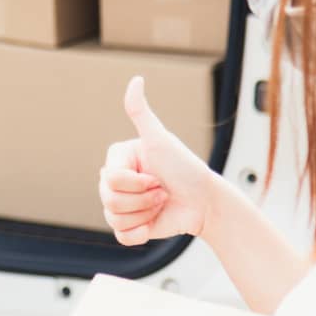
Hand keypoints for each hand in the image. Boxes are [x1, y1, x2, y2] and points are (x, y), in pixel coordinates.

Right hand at [99, 76, 218, 245]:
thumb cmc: (185, 167)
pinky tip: (154, 222)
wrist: (205, 201)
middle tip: (162, 190)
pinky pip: (120, 236)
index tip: (157, 175)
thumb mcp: (160, 139)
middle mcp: (115, 181)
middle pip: (109, 200)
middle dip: (143, 199)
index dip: (137, 182)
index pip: (111, 178)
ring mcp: (121, 204)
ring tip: (161, 203)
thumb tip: (136, 79)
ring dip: (145, 214)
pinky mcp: (129, 227)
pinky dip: (139, 233)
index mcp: (117, 159)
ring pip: (114, 219)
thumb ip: (140, 111)